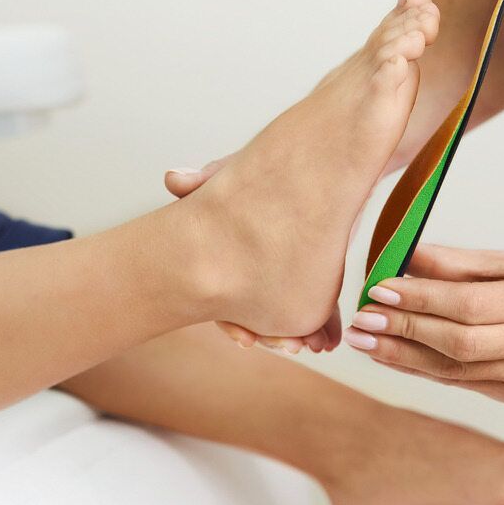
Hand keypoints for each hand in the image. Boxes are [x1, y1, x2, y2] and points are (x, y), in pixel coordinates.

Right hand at [165, 156, 342, 353]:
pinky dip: (322, 323)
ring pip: (289, 312)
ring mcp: (287, 270)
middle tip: (290, 346)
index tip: (244, 339)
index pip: (224, 302)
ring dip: (299, 333)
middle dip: (270, 335)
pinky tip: (330, 337)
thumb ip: (206, 181)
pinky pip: (318, 305)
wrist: (325, 158)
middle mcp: (256, 268)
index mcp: (230, 256)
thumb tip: (172, 179)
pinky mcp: (318, 267)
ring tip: (315, 344)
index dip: (232, 324)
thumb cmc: (271, 167)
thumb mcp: (236, 176)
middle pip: (257, 314)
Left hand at [344, 244, 503, 403]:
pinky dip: (420, 370)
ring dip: (400, 357)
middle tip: (360, 321)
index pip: (468, 305)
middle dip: (402, 332)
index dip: (419, 300)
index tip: (378, 289)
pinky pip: (458, 384)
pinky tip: (390, 356)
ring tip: (363, 342)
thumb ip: (458, 263)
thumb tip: (403, 256)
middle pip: (457, 344)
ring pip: (453, 372)